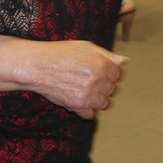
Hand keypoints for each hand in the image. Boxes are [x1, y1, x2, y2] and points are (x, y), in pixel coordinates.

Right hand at [0, 36, 125, 118]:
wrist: (37, 65)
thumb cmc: (59, 53)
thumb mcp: (85, 47)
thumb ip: (106, 55)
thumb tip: (125, 62)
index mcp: (102, 63)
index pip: (118, 74)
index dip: (107, 72)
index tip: (95, 70)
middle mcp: (98, 79)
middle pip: (111, 89)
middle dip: (101, 85)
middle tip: (85, 78)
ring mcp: (89, 94)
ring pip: (103, 103)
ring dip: (95, 98)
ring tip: (80, 89)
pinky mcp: (78, 106)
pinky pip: (91, 115)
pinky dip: (85, 110)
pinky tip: (76, 99)